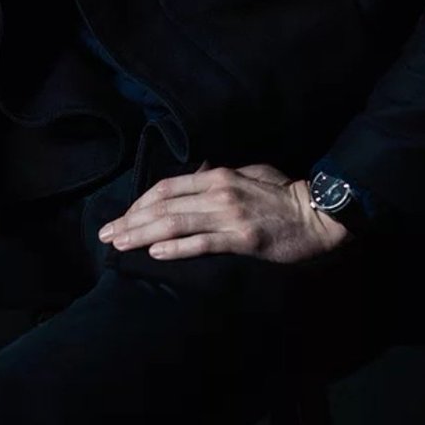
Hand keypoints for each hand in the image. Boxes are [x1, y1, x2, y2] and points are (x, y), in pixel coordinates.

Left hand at [97, 160, 353, 263]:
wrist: (318, 214)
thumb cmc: (284, 193)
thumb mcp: (250, 173)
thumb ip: (219, 177)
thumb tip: (194, 177)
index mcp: (218, 175)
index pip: (167, 187)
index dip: (140, 201)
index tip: (123, 215)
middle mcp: (218, 192)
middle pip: (163, 205)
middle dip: (130, 219)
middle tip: (106, 234)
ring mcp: (229, 215)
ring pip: (175, 223)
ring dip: (142, 234)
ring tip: (120, 244)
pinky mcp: (241, 239)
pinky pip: (202, 243)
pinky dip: (175, 247)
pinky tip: (154, 252)